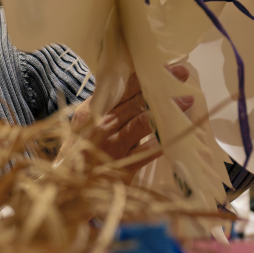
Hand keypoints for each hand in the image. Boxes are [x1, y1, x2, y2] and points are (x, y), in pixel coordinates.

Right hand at [74, 66, 193, 170]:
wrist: (67, 187)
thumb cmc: (81, 152)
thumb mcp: (85, 125)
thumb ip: (106, 108)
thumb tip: (133, 90)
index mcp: (93, 111)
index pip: (120, 90)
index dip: (142, 77)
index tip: (160, 65)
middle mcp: (102, 125)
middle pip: (135, 102)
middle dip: (160, 88)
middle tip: (181, 73)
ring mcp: (112, 145)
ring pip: (143, 123)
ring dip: (166, 111)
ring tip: (186, 101)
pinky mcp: (123, 166)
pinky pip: (147, 151)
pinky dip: (162, 141)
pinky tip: (176, 133)